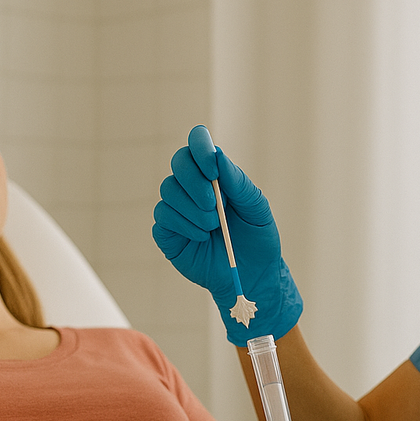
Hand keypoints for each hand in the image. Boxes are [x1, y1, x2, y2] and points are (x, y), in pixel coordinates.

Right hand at [152, 125, 301, 344]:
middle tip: (215, 204)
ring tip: (214, 226)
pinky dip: (184, 225)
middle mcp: (192, 187)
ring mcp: (177, 209)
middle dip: (195, 181)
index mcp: (215, 174)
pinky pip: (163, 217)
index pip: (197, 144)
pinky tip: (202, 237)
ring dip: (193, 208)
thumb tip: (218, 157)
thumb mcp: (256, 208)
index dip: (200, 148)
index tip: (212, 167)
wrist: (252, 276)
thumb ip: (238, 183)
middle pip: (179, 162)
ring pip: (168, 190)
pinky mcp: (167, 232)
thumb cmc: (257, 239)